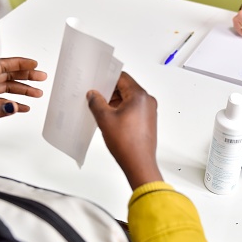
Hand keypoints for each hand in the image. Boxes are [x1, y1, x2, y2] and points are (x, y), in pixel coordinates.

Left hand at [0, 57, 47, 119]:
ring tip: (38, 93)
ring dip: (24, 91)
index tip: (34, 64)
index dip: (22, 64)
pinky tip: (24, 107)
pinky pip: (2, 102)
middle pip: (9, 76)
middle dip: (28, 77)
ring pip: (7, 89)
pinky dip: (13, 104)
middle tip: (42, 77)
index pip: (6, 65)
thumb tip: (13, 107)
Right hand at [87, 72, 162, 188]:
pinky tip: (109, 119)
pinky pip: (132, 109)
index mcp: (140, 96)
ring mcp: (149, 111)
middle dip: (109, 92)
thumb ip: (96, 102)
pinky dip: (121, 110)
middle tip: (95, 97)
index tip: (96, 82)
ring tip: (100, 110)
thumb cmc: (127, 144)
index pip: (122, 78)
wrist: (139, 164)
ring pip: (128, 99)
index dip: (107, 79)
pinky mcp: (147, 121)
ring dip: (114, 102)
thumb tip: (93, 95)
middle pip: (125, 88)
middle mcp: (147, 101)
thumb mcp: (105, 119)